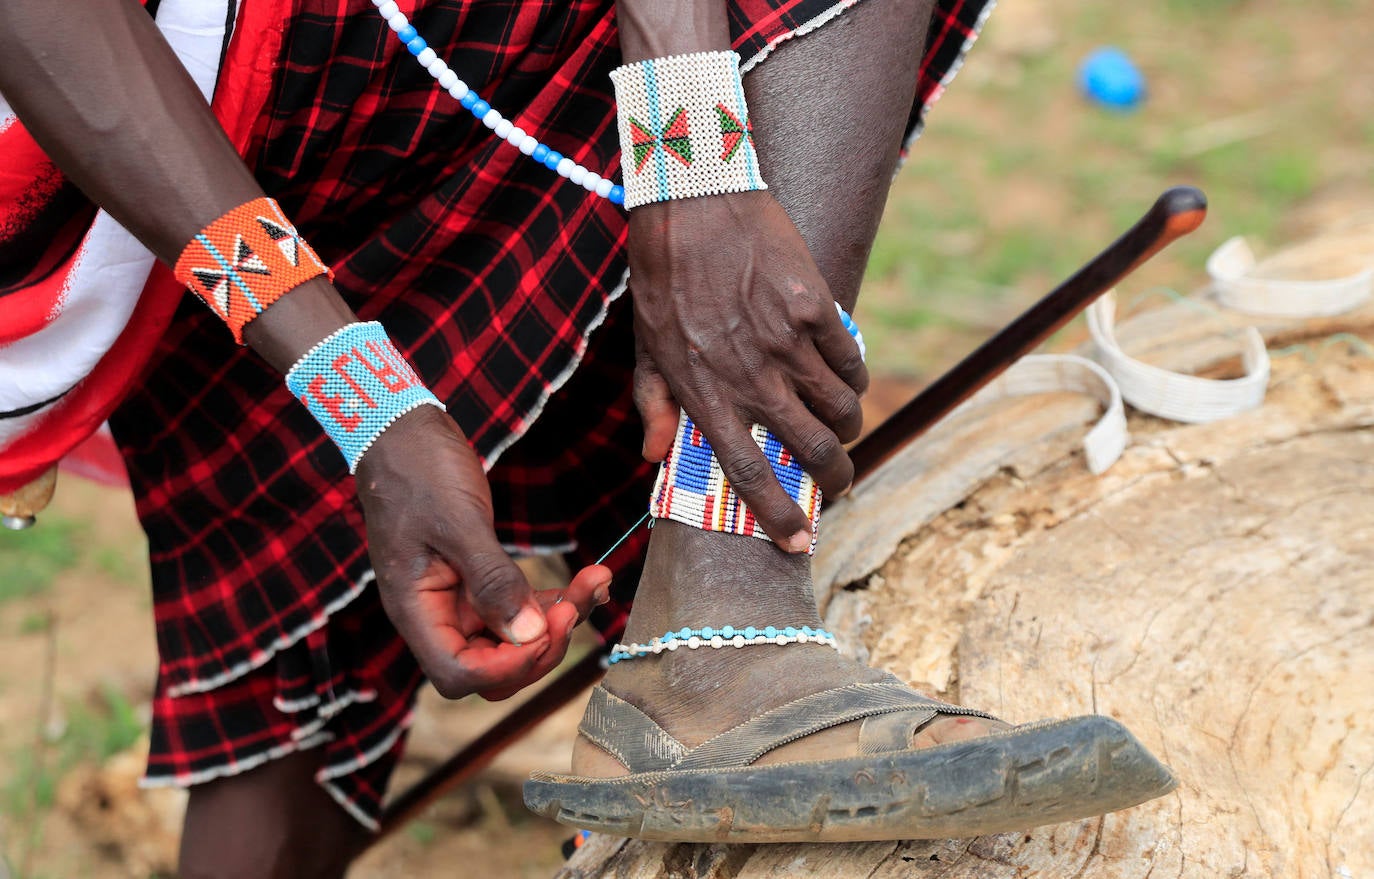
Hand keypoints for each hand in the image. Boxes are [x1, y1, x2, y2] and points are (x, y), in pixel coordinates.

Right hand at [356, 405, 610, 699]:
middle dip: (540, 647)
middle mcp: (436, 615)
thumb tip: (528, 636)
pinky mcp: (480, 580)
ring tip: (595, 580)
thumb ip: (492, 581)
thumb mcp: (459, 523)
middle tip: (575, 606)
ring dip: (559, 619)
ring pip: (514, 639)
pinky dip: (556, 601)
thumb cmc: (419, 470)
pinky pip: (521, 608)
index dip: (508, 667)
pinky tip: (589, 580)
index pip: (459, 674)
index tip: (546, 629)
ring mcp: (459, 600)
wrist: (404, 431)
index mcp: (416, 610)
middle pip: (492, 670)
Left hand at [628, 191, 867, 550]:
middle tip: (838, 481)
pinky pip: (850, 362)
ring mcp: (786, 343)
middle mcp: (750, 376)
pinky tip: (845, 378)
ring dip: (846, 427)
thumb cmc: (662, 276)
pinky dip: (854, 379)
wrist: (694, 202)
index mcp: (706, 392)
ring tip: (841, 426)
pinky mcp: (814, 308)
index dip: (778, 515)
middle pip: (812, 450)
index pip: (748, 472)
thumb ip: (654, 404)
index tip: (801, 541)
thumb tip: (654, 456)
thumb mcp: (645, 346)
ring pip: (840, 409)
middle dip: (835, 478)